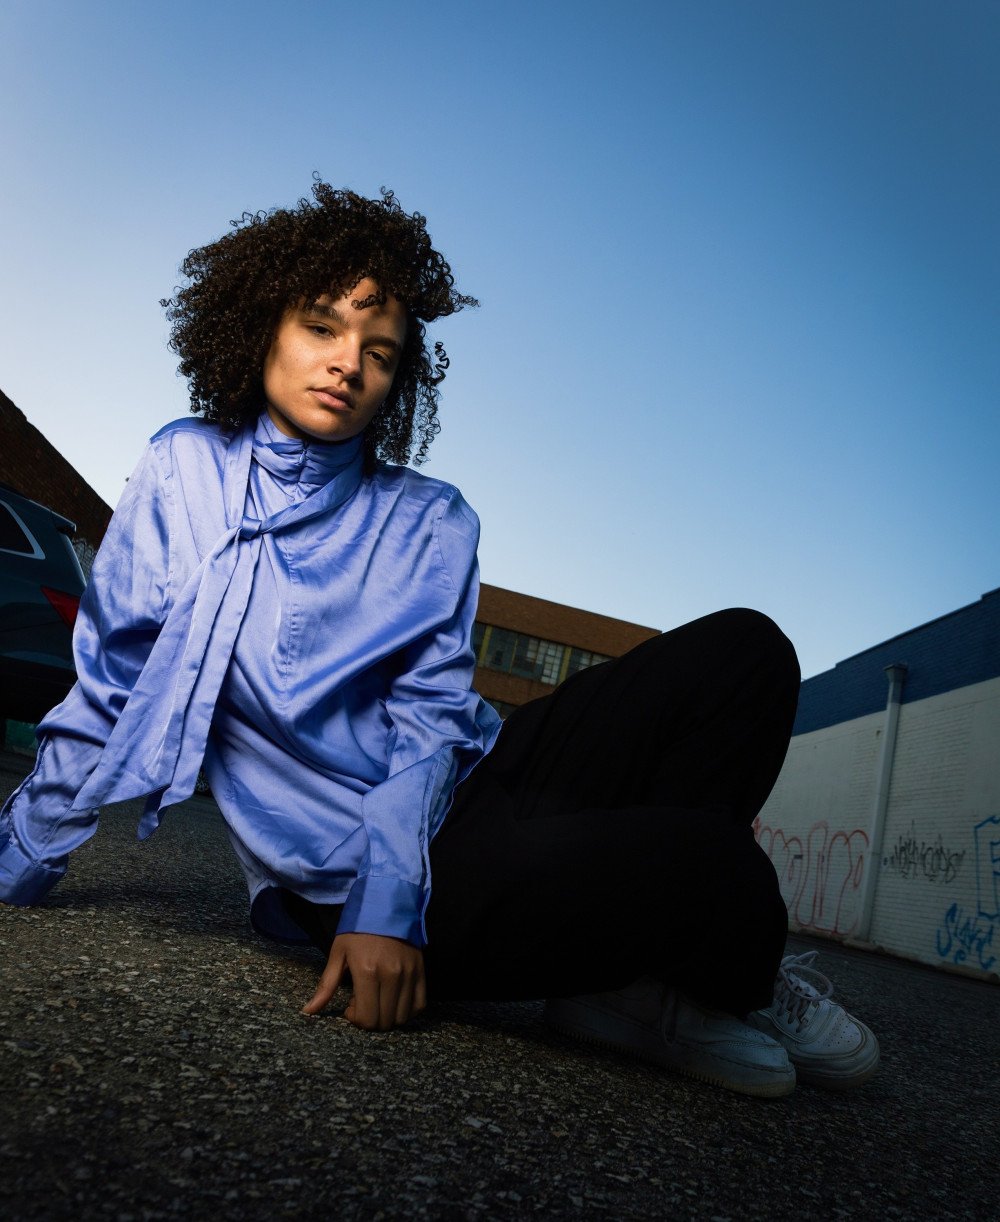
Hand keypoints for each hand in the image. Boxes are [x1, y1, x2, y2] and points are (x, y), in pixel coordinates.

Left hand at [302, 931, 425, 1030]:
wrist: (386, 906)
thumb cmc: (358, 930)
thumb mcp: (338, 953)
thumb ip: (326, 985)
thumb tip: (308, 1011)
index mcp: (367, 971)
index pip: (367, 1018)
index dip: (356, 1020)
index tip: (350, 1007)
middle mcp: (391, 975)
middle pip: (384, 1021)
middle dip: (371, 1020)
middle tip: (363, 1002)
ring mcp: (409, 974)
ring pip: (402, 1017)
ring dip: (388, 1017)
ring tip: (378, 999)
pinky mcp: (421, 971)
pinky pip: (419, 1005)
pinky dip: (408, 1011)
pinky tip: (395, 1002)